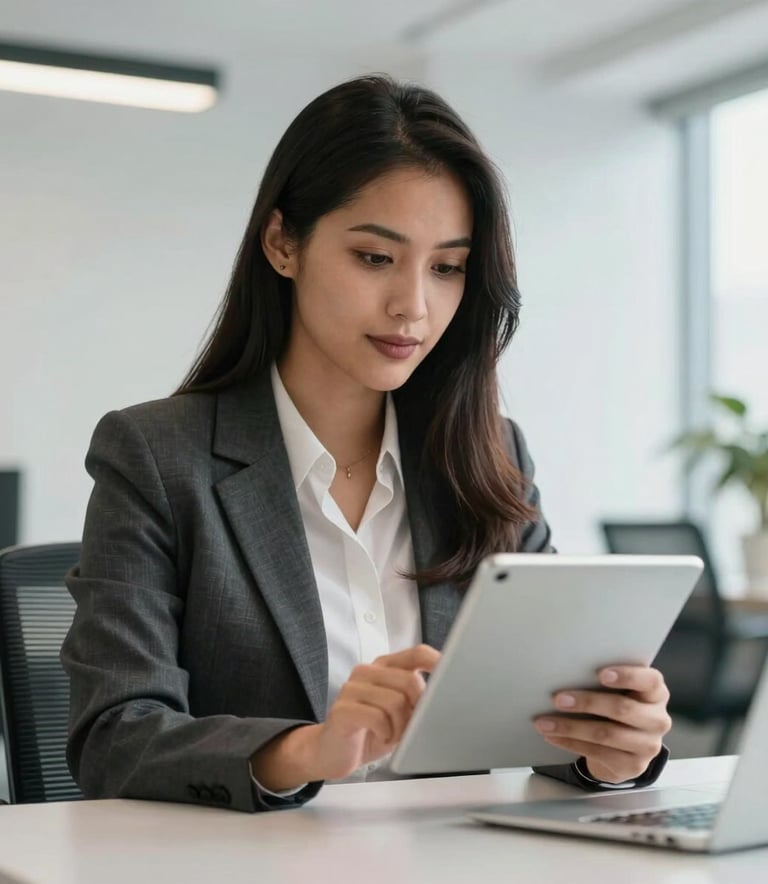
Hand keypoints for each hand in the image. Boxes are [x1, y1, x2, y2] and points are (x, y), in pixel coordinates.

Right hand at [251, 644, 439, 789]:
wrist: (331, 752)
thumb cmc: (371, 731)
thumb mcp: (399, 713)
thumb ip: (416, 699)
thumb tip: (444, 697)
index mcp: (384, 667)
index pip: (416, 653)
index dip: (437, 661)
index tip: (455, 674)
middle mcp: (367, 671)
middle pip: (410, 681)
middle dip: (417, 709)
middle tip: (409, 727)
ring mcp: (352, 687)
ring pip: (395, 701)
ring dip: (401, 726)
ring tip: (392, 734)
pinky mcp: (343, 709)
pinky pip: (377, 717)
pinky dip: (386, 733)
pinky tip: (381, 737)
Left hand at [534, 665, 671, 783]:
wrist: (626, 747)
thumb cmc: (617, 706)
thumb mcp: (620, 691)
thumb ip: (606, 680)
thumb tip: (566, 671)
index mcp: (656, 693)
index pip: (650, 681)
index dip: (627, 676)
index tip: (600, 673)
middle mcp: (657, 719)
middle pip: (622, 708)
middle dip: (587, 702)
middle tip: (558, 698)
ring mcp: (648, 746)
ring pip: (606, 734)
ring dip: (570, 727)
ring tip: (545, 722)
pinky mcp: (633, 766)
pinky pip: (597, 753)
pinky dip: (569, 743)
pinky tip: (552, 736)